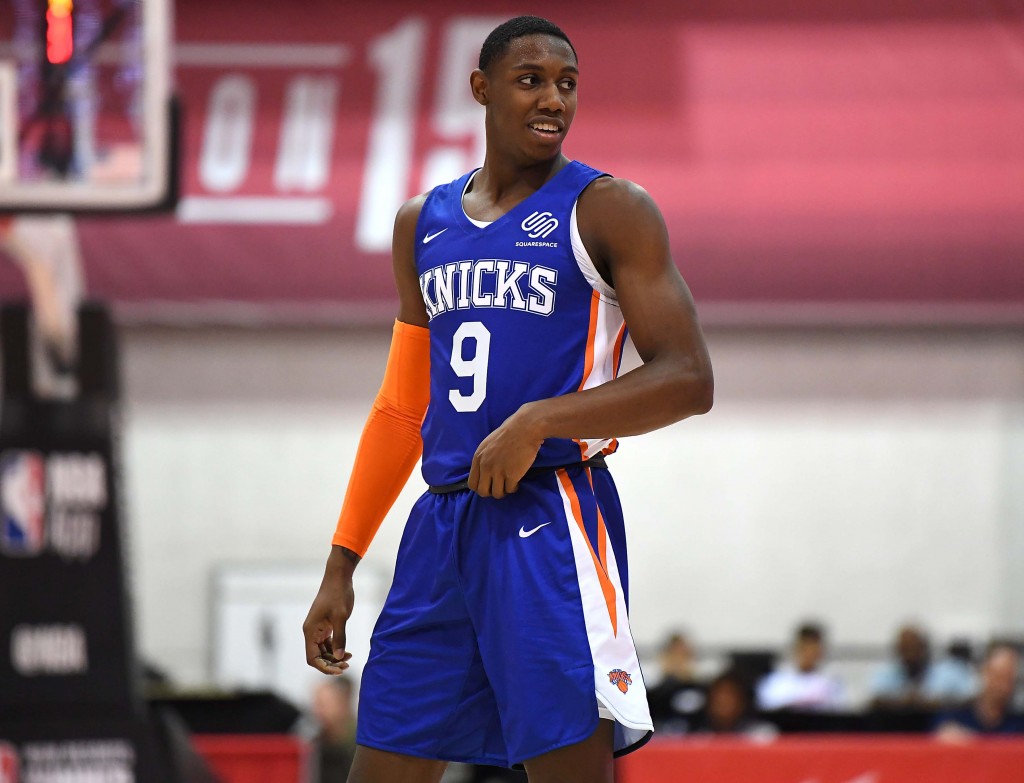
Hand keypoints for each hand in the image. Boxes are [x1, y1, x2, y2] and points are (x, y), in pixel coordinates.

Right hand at [302, 546, 357, 674]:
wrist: (339, 577)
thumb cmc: (338, 594)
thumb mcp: (341, 617)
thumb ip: (340, 638)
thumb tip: (339, 657)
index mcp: (310, 631)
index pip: (312, 657)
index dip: (324, 667)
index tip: (339, 670)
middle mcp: (311, 631)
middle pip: (317, 656)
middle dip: (331, 664)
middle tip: (347, 666)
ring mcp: (318, 629)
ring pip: (323, 651)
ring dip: (334, 658)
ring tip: (349, 660)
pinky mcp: (325, 626)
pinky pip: (328, 643)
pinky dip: (336, 649)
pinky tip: (348, 652)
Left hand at [468, 404, 543, 498]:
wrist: (524, 429)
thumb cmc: (508, 433)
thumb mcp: (488, 444)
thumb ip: (483, 459)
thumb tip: (484, 473)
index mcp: (478, 458)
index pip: (472, 484)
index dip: (481, 487)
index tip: (489, 485)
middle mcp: (485, 466)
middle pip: (482, 492)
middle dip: (491, 492)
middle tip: (499, 487)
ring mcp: (498, 471)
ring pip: (497, 494)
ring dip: (504, 491)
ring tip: (509, 484)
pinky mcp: (511, 475)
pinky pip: (510, 489)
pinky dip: (514, 488)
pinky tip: (516, 481)